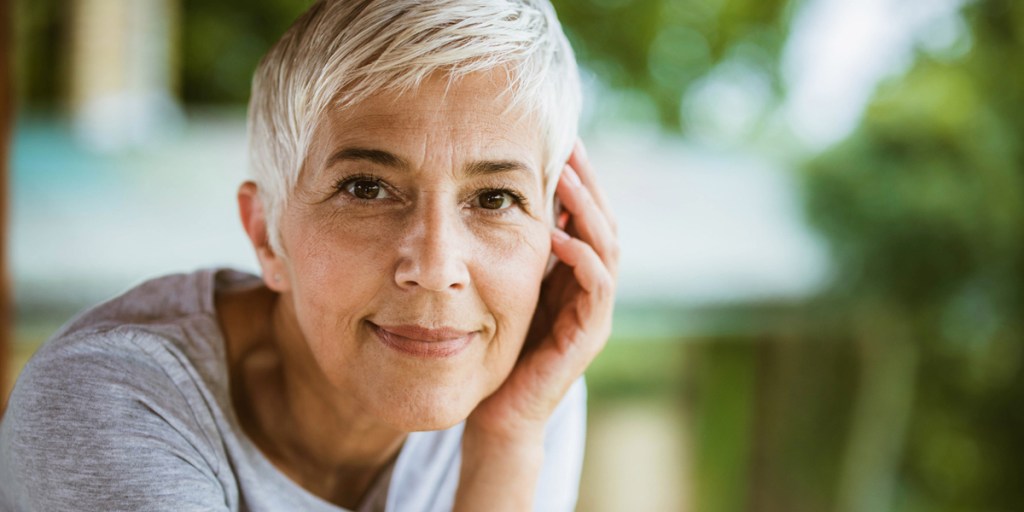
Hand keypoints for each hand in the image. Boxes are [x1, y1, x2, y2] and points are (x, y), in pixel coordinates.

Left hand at [465, 140, 618, 440]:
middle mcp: (589, 288)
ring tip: (566, 177)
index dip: (576, 176)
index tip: (559, 138)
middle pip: (603, 221)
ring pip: (607, 248)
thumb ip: (503, 248)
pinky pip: (597, 288)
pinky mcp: (587, 337)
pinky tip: (558, 235)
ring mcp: (593, 313)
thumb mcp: (497, 286)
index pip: (583, 214)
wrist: (496, 414)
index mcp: (571, 273)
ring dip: (588, 210)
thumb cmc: (492, 350)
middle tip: (571, 142)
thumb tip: (483, 197)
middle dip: (587, 181)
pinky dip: (582, 257)